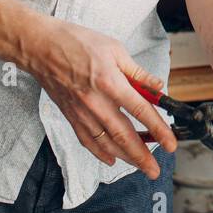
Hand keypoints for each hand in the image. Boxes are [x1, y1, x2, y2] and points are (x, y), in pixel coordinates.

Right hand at [32, 19, 176, 177]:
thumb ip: (137, 72)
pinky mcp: (70, 116)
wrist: (41, 47)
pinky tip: (111, 159)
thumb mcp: (115, 49)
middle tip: (155, 170)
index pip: (141, 111)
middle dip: (142, 156)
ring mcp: (81, 112)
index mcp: (111, 82)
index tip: (170, 143)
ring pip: (106, 143)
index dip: (158, 129)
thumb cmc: (77, 42)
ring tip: (140, 166)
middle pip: (124, 135)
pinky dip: (100, 153)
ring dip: (125, 158)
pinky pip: (87, 140)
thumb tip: (156, 87)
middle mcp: (96, 102)